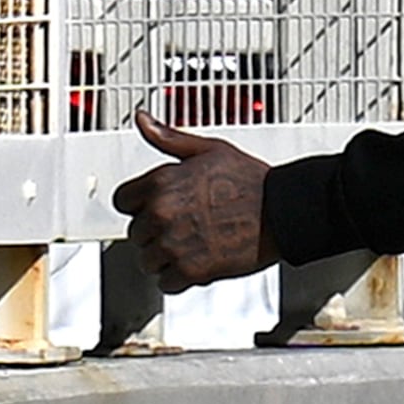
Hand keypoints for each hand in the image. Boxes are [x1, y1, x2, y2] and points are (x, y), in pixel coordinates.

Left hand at [109, 112, 278, 291]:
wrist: (281, 211)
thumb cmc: (251, 181)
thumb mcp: (208, 149)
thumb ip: (168, 138)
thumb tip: (142, 120)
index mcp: (160, 182)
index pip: (122, 202)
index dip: (139, 206)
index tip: (155, 209)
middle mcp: (161, 213)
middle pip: (135, 234)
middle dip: (155, 233)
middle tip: (183, 228)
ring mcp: (174, 244)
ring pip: (147, 261)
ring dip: (165, 258)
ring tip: (192, 246)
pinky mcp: (190, 270)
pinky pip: (166, 283)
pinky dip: (180, 278)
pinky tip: (198, 262)